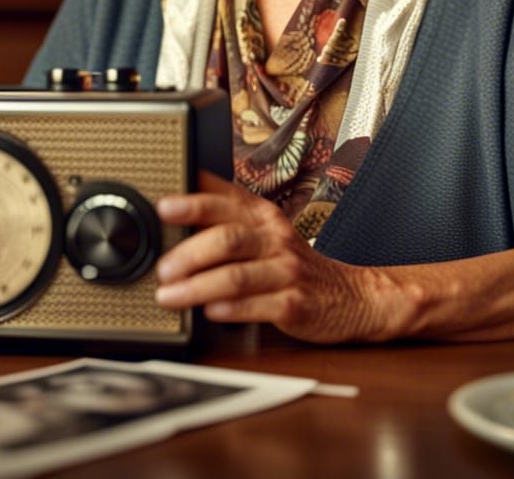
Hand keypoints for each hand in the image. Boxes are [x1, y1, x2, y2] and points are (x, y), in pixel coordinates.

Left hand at [153, 172, 397, 343]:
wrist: (351, 296)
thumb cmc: (292, 263)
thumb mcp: (265, 230)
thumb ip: (226, 217)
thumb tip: (177, 201)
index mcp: (263, 215)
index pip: (226, 201)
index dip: (193, 202)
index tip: (164, 206)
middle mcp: (275, 238)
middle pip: (229, 238)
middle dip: (190, 253)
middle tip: (162, 268)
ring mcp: (287, 271)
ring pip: (237, 275)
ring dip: (198, 286)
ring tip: (170, 295)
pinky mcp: (295, 304)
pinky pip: (258, 306)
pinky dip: (230, 309)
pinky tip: (210, 312)